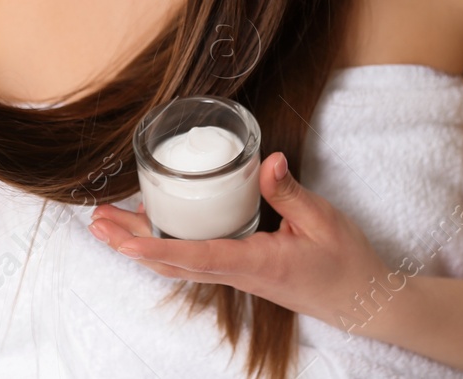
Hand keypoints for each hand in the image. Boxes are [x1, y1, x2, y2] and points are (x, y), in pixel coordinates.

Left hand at [88, 152, 393, 328]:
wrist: (364, 301)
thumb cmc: (346, 262)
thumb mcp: (323, 220)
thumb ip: (290, 191)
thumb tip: (267, 161)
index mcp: (257, 262)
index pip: (199, 256)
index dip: (159, 247)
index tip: (126, 240)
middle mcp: (240, 273)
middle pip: (174, 263)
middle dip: (132, 244)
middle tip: (97, 223)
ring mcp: (238, 274)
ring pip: (179, 264)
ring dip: (141, 244)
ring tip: (107, 225)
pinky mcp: (242, 270)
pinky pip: (194, 260)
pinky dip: (164, 245)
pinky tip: (151, 228)